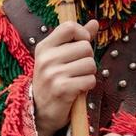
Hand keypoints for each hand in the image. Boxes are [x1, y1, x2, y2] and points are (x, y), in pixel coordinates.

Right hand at [32, 20, 98, 135]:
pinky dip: (88, 86)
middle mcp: (46, 58)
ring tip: (77, 80)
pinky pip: (90, 80)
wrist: (40, 112)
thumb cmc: (54, 81)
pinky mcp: (62, 89)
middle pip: (85, 46)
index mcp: (44, 47)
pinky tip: (78, 90)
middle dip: (88, 59)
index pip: (69, 27)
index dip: (82, 34)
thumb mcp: (60, 57)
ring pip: (90, 64)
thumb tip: (95, 22)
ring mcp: (53, 74)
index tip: (81, 44)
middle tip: (77, 70)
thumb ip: (77, 39)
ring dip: (89, 74)